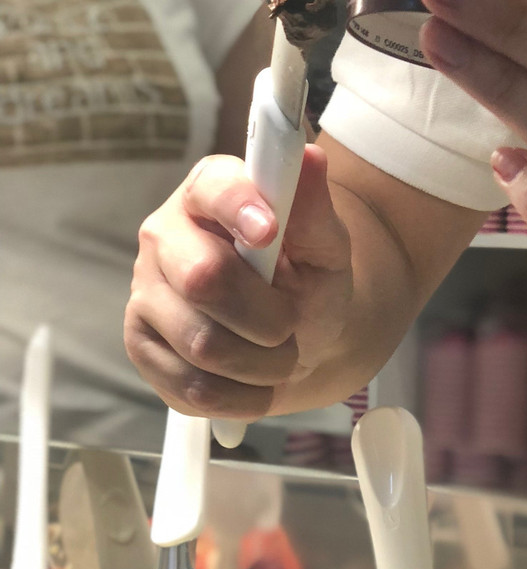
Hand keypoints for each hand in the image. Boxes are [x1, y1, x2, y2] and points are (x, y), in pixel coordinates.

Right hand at [125, 144, 352, 419]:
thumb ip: (317, 210)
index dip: (240, 208)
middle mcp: (165, 235)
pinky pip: (192, 387)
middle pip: (204, 278)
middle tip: (289, 324)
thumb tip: (311, 157)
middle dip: (267, 317)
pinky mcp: (141, 347)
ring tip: (279, 354)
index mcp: (211, 194)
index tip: (269, 230)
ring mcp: (146, 293)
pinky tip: (254, 379)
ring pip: (202, 344)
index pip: (213, 190)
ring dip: (263, 363)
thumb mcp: (327, 250)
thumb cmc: (308, 286)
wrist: (297, 343)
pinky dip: (242, 395)